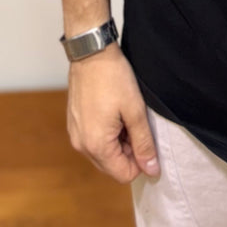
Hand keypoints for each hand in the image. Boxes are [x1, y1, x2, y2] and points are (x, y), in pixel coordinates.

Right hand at [66, 43, 159, 182]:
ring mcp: (75, 134)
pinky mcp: (74, 124)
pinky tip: (113, 112)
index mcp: (96, 145)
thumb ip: (144, 143)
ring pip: (104, 153)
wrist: (91, 52)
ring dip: (118, 142)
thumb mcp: (135, 111)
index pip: (124, 174)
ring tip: (124, 116)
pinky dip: (107, 133)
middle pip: (112, 166)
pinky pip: (94, 140)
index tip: (145, 137)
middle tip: (135, 124)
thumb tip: (152, 170)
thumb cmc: (113, 78)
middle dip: (128, 151)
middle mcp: (81, 145)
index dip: (140, 160)